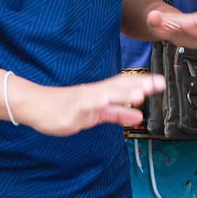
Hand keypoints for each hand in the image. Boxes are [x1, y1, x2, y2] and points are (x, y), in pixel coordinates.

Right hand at [14, 71, 164, 135]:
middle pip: (120, 85)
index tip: (161, 81)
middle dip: (140, 84)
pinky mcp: (72, 109)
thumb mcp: (97, 114)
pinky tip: (107, 101)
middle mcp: (96, 92)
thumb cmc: (65, 108)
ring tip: (140, 93)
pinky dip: (97, 102)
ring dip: (123, 93)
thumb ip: (117, 114)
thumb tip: (139, 116)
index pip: (126, 85)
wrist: (35, 106)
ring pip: (106, 93)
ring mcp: (84, 99)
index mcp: (102, 93)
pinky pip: (86, 105)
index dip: (143, 83)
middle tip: (160, 83)